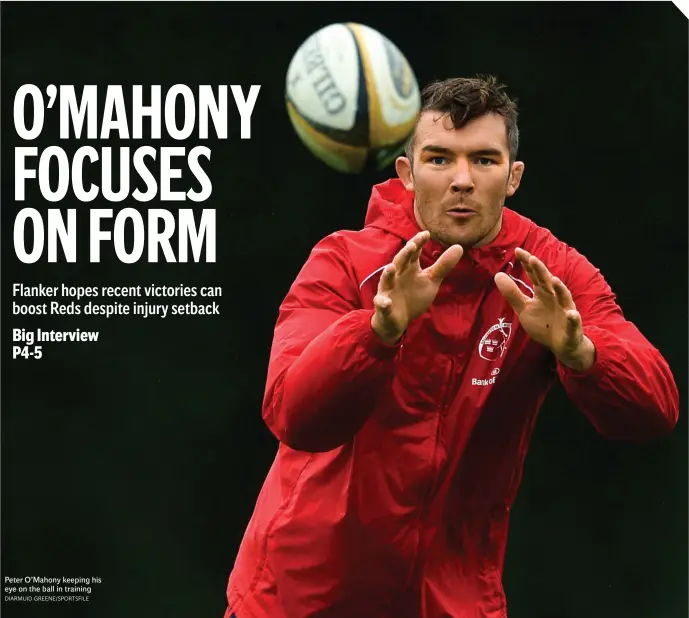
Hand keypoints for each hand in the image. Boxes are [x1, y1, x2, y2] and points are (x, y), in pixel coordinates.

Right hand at [371, 231, 462, 343]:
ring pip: (387, 280)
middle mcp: (397, 275)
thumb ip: (443, 265)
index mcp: (409, 267)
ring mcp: (388, 289)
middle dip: (405, 254)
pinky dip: (383, 303)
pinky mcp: (383, 305)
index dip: (418, 243)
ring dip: (388, 274)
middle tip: (412, 245)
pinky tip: (386, 303)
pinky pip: (382, 303)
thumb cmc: (414, 295)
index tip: (426, 233)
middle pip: (400, 262)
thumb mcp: (431, 280)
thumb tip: (459, 246)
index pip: (413, 252)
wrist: (398, 319)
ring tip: (391, 268)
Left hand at [494, 248, 594, 371]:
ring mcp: (565, 310)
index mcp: (543, 292)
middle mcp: (555, 297)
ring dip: (560, 289)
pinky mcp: (572, 326)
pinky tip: (571, 314)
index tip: (518, 250)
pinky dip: (573, 318)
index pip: (534, 275)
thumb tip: (498, 275)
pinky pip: (573, 321)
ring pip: (564, 298)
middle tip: (532, 259)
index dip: (527, 263)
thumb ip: (512, 293)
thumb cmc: (543, 324)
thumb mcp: (524, 309)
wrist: (561, 345)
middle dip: (541, 271)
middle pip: (547, 282)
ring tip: (554, 280)